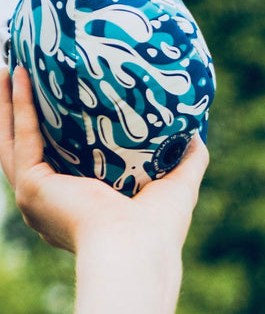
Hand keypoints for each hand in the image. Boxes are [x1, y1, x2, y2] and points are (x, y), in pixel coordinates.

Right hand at [0, 66, 207, 256]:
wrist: (139, 245)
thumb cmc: (161, 227)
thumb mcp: (178, 186)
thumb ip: (188, 160)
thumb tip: (197, 133)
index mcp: (80, 210)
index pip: (60, 166)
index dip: (56, 135)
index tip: (57, 102)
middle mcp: (51, 208)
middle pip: (26, 150)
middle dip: (19, 114)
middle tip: (18, 75)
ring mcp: (36, 199)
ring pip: (12, 143)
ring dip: (6, 105)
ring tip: (7, 68)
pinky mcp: (33, 188)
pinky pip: (22, 140)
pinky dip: (19, 107)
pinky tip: (18, 76)